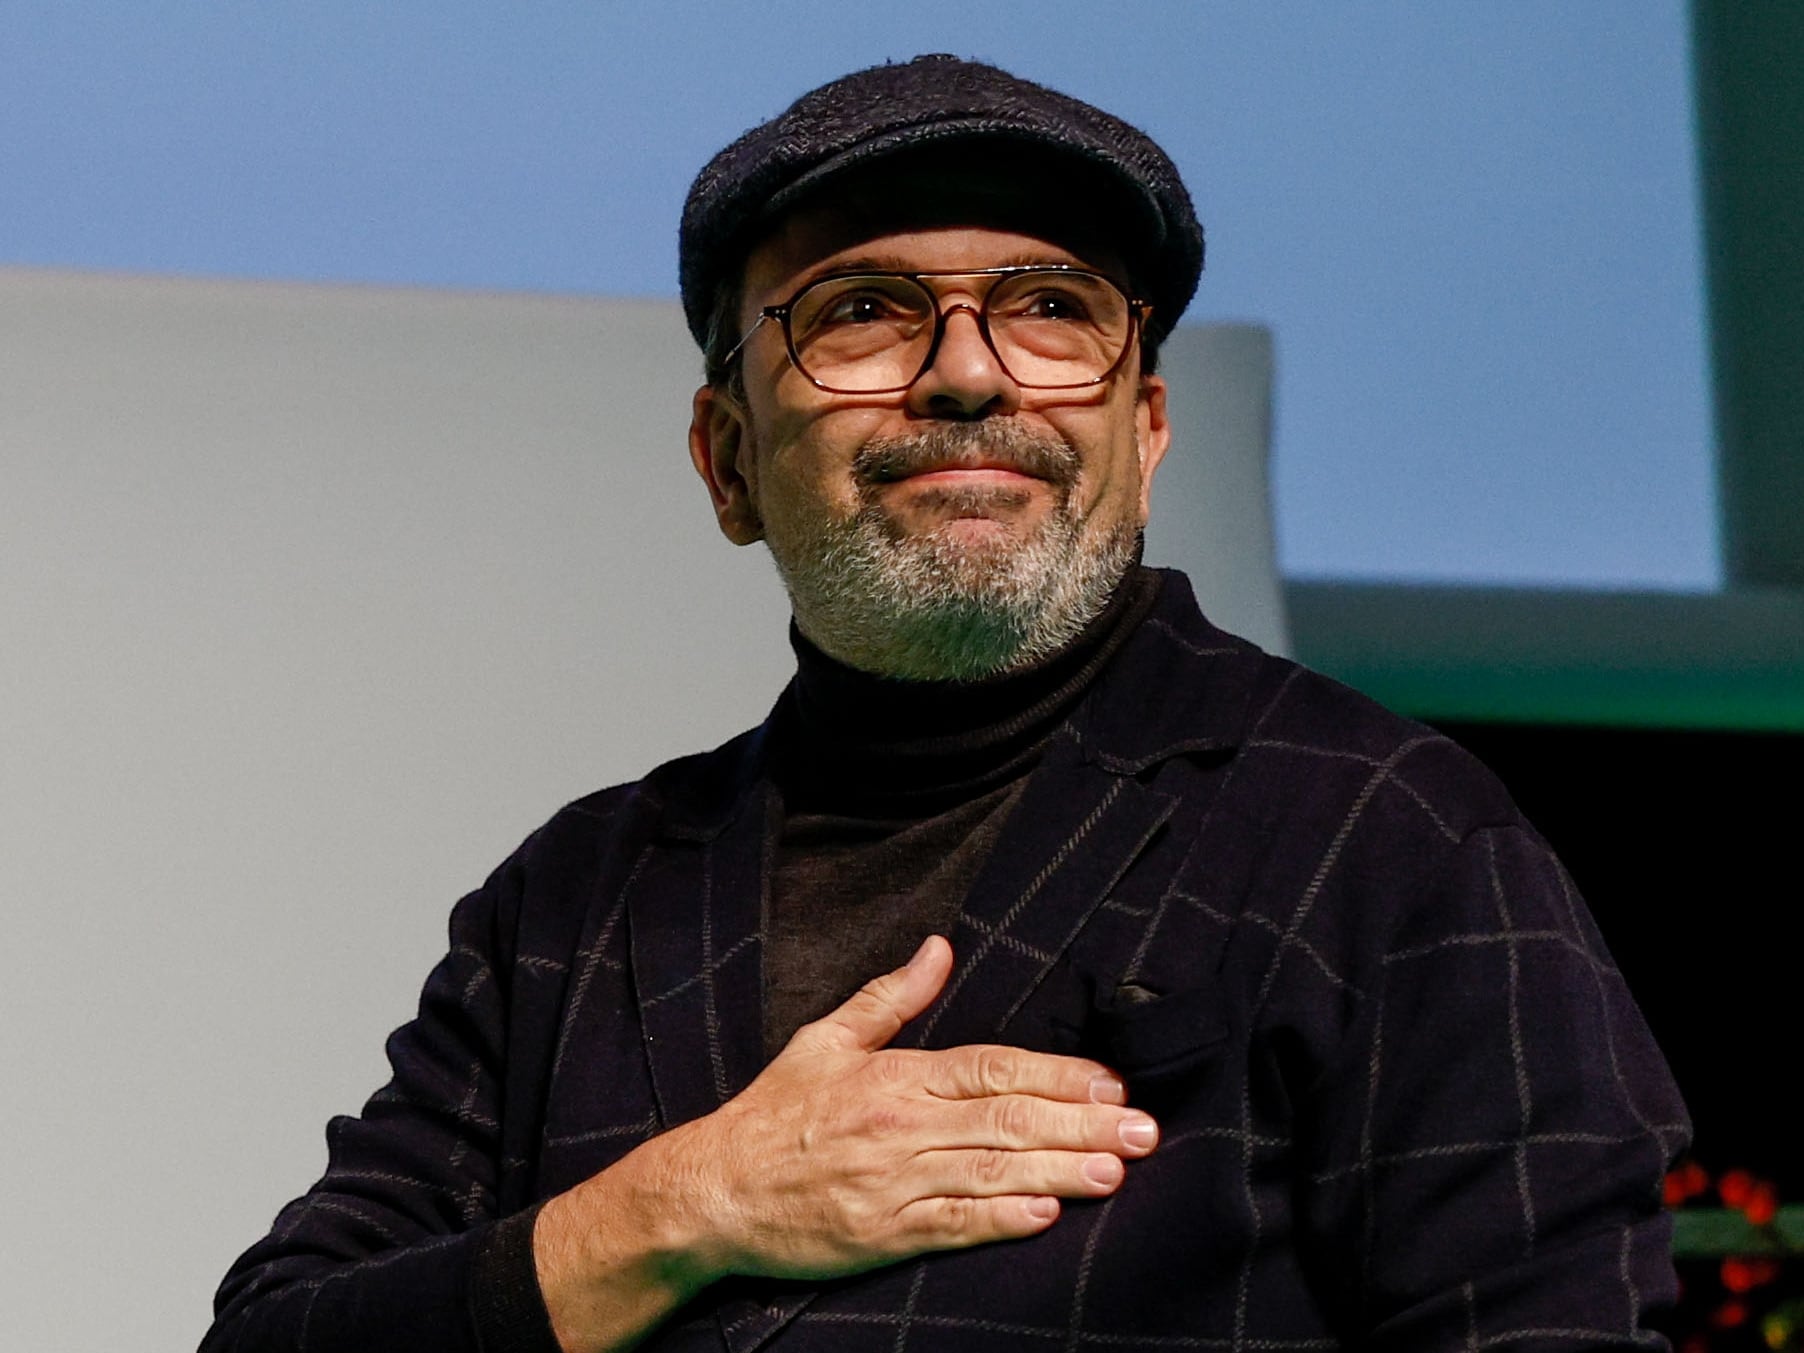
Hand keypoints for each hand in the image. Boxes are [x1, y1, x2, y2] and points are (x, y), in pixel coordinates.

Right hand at [534, 935, 1156, 1350]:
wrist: (712, 1190)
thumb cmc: (773, 1114)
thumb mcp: (825, 1040)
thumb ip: (890, 997)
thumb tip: (939, 947)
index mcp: (894, 1075)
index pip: (992, 1068)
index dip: (1057, 1075)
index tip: (1111, 1084)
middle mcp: (900, 1126)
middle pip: (1007, 1120)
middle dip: (1083, 1125)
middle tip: (1144, 1131)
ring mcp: (893, 1183)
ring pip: (992, 1173)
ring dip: (1060, 1171)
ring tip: (1116, 1171)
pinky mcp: (883, 1235)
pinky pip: (952, 1224)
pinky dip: (1000, 1219)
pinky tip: (1046, 1215)